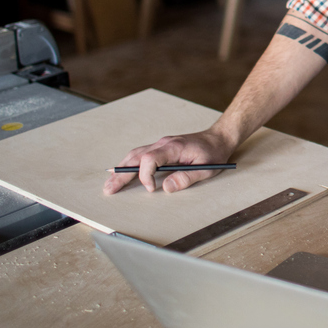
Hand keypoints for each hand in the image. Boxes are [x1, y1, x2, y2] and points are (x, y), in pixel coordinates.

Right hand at [102, 128, 234, 194]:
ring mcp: (161, 144)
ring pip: (135, 155)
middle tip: (108, 189)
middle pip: (136, 157)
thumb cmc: (214, 153)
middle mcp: (164, 143)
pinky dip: (129, 164)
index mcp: (174, 147)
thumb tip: (166, 188)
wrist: (219, 138)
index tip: (151, 189)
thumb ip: (187, 178)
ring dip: (122, 169)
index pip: (150, 159)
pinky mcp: (162, 148)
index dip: (145, 175)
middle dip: (121, 174)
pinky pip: (141, 155)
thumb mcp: (207, 169)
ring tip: (109, 183)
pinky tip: (122, 173)